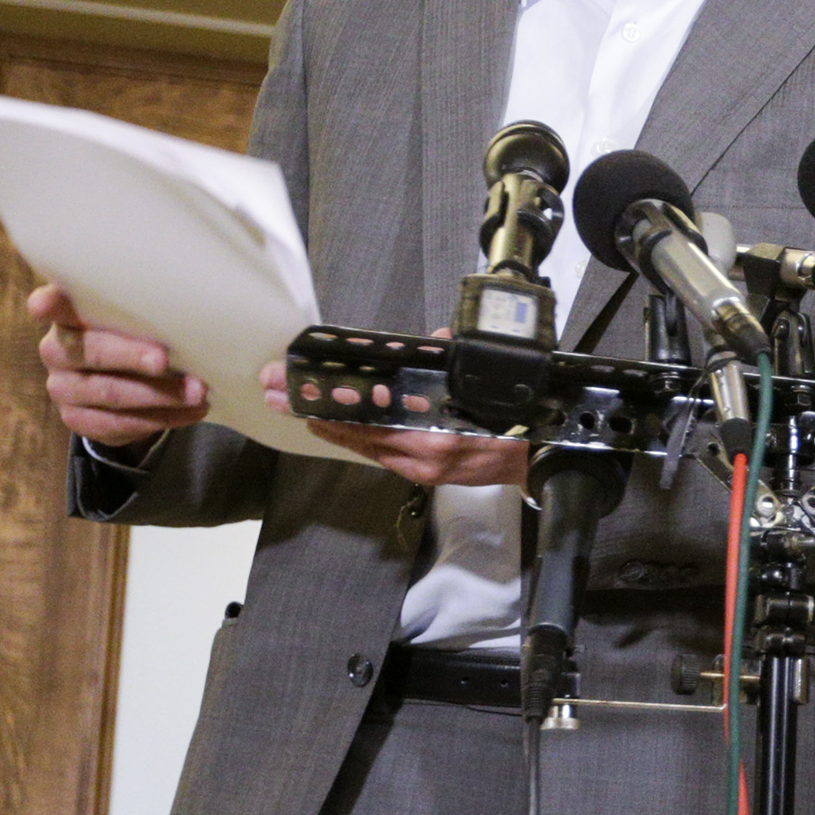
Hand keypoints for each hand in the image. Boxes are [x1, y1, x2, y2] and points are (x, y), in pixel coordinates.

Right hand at [29, 282, 206, 455]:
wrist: (130, 382)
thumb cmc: (138, 335)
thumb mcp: (139, 318)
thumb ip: (145, 310)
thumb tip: (187, 307)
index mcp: (67, 315)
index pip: (52, 304)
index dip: (49, 304)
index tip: (45, 306)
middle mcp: (56, 350)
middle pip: (91, 352)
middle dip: (132, 356)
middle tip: (164, 359)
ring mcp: (62, 387)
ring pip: (110, 393)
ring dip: (159, 394)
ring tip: (198, 392)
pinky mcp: (77, 419)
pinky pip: (119, 424)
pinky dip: (161, 419)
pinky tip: (190, 412)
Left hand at [260, 352, 527, 488]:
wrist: (538, 462)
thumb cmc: (513, 423)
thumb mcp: (480, 386)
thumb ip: (450, 362)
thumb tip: (433, 339)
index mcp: (435, 435)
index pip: (371, 420)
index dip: (333, 406)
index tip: (299, 395)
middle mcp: (422, 456)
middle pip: (357, 434)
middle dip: (317, 412)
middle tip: (276, 394)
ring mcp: (421, 468)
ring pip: (364, 446)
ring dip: (330, 426)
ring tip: (296, 406)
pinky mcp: (424, 475)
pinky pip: (381, 456)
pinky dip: (356, 440)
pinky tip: (336, 427)